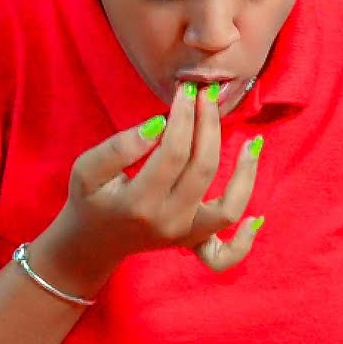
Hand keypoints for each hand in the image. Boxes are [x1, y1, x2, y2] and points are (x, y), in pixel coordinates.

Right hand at [38, 82, 263, 296]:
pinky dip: (244, 238)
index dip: (183, 117)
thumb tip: (157, 125)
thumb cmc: (88, 200)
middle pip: (204, 168)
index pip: (173, 151)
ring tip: (251, 141)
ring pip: (228, 206)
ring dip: (245, 173)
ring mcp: (183, 236)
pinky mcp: (191, 243)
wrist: (90, 243)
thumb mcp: (86, 168)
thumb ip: (118, 147)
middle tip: (207, 95)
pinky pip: (225, 252)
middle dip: (209, 125)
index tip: (185, 91)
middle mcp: (167, 222)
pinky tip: (256, 217)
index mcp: (139, 202)